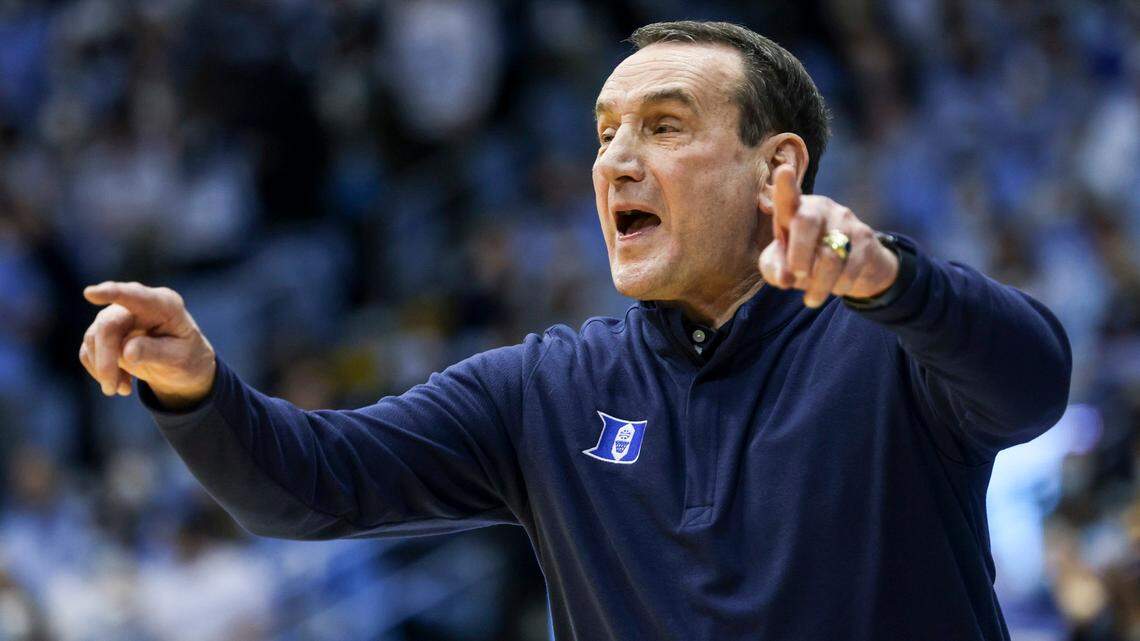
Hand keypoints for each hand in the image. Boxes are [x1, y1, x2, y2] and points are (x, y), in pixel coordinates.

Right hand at [80, 281, 216, 409]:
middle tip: (111, 390)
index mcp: (165, 305)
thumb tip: (126, 352)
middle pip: (108, 325)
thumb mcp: (179, 359)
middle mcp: (139, 304)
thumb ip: (155, 352)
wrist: (182, 366)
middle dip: (105, 358)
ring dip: (103, 368)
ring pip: (93, 338)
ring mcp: (120, 316)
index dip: (113, 293)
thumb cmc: (186, 357)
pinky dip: (99, 370)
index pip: (136, 296)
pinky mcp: (106, 332)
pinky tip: (122, 384)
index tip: (91, 293)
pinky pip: (89, 349)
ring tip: (123, 389)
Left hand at [759, 165, 898, 306]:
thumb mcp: (781, 266)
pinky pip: (851, 266)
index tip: (784, 171)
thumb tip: (784, 278)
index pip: (788, 196)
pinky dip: (840, 286)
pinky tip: (835, 290)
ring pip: (830, 254)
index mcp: (793, 210)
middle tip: (795, 277)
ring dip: (819, 284)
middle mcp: (819, 208)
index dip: (786, 185)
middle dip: (798, 254)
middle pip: (806, 222)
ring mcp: (844, 219)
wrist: (848, 267)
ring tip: (811, 299)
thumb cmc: (802, 260)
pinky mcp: (865, 236)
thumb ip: (774, 269)